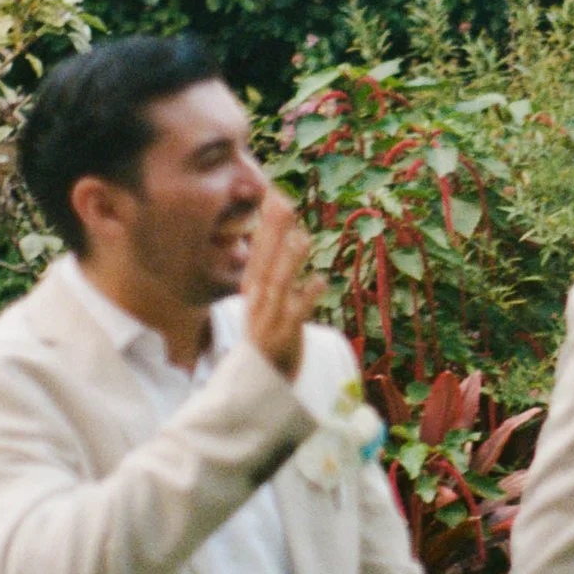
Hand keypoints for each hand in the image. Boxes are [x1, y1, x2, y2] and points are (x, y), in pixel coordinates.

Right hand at [240, 193, 321, 379]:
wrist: (256, 380)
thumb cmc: (267, 332)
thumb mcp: (266, 297)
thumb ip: (275, 263)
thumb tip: (290, 229)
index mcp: (253, 287)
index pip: (258, 248)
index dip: (266, 221)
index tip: (273, 192)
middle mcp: (258, 299)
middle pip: (266, 260)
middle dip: (274, 231)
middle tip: (283, 202)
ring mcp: (269, 317)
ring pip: (279, 284)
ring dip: (289, 261)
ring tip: (302, 238)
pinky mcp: (283, 336)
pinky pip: (297, 314)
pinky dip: (307, 297)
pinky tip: (320, 280)